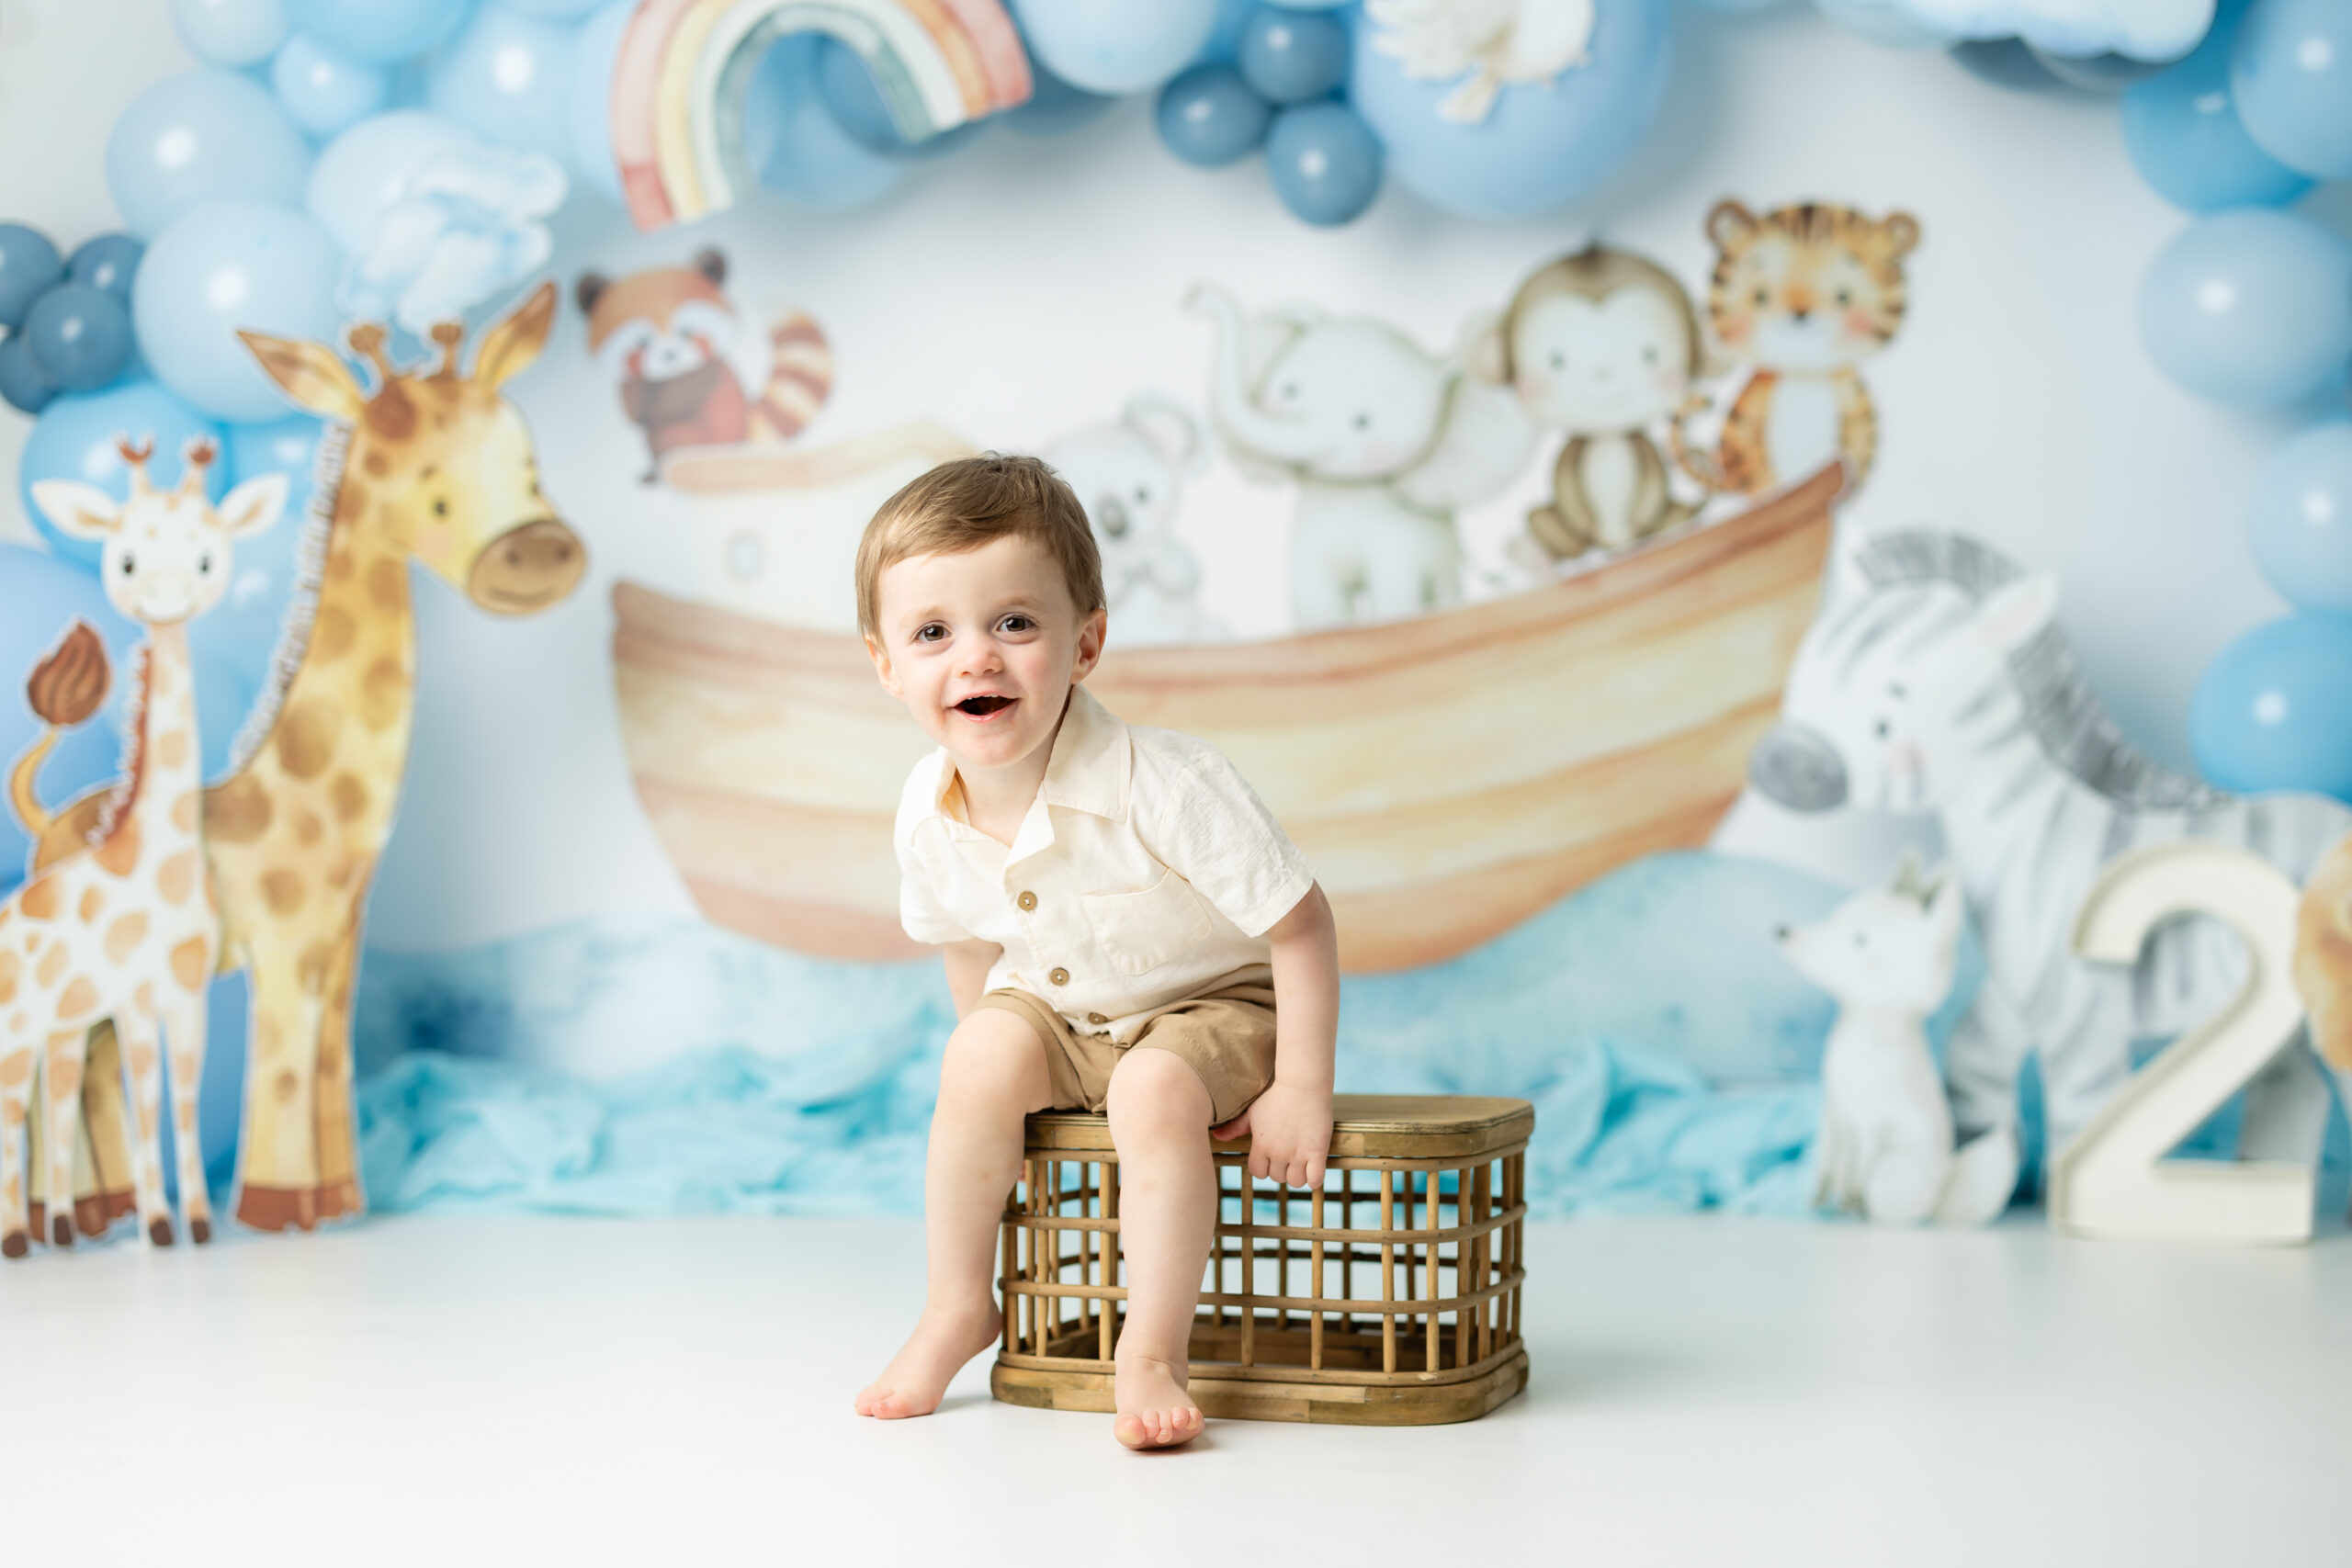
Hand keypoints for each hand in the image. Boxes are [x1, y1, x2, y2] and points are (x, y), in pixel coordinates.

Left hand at [1211, 1080, 1331, 1187]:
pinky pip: (1315, 1180)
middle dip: (1282, 1169)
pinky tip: (1314, 1167)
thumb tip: (1216, 1136)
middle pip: (1278, 1177)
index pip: (1258, 1172)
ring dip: (1298, 1175)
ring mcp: (1298, 1153)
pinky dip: (1314, 1180)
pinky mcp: (1317, 1151)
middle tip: (1288, 1154)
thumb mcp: (1252, 1112)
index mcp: (1261, 1145)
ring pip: (1295, 1182)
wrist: (1303, 1084)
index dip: (1264, 1167)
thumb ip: (1235, 1128)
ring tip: (1302, 1161)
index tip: (1271, 1157)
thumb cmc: (1276, 1096)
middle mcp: (1278, 1152)